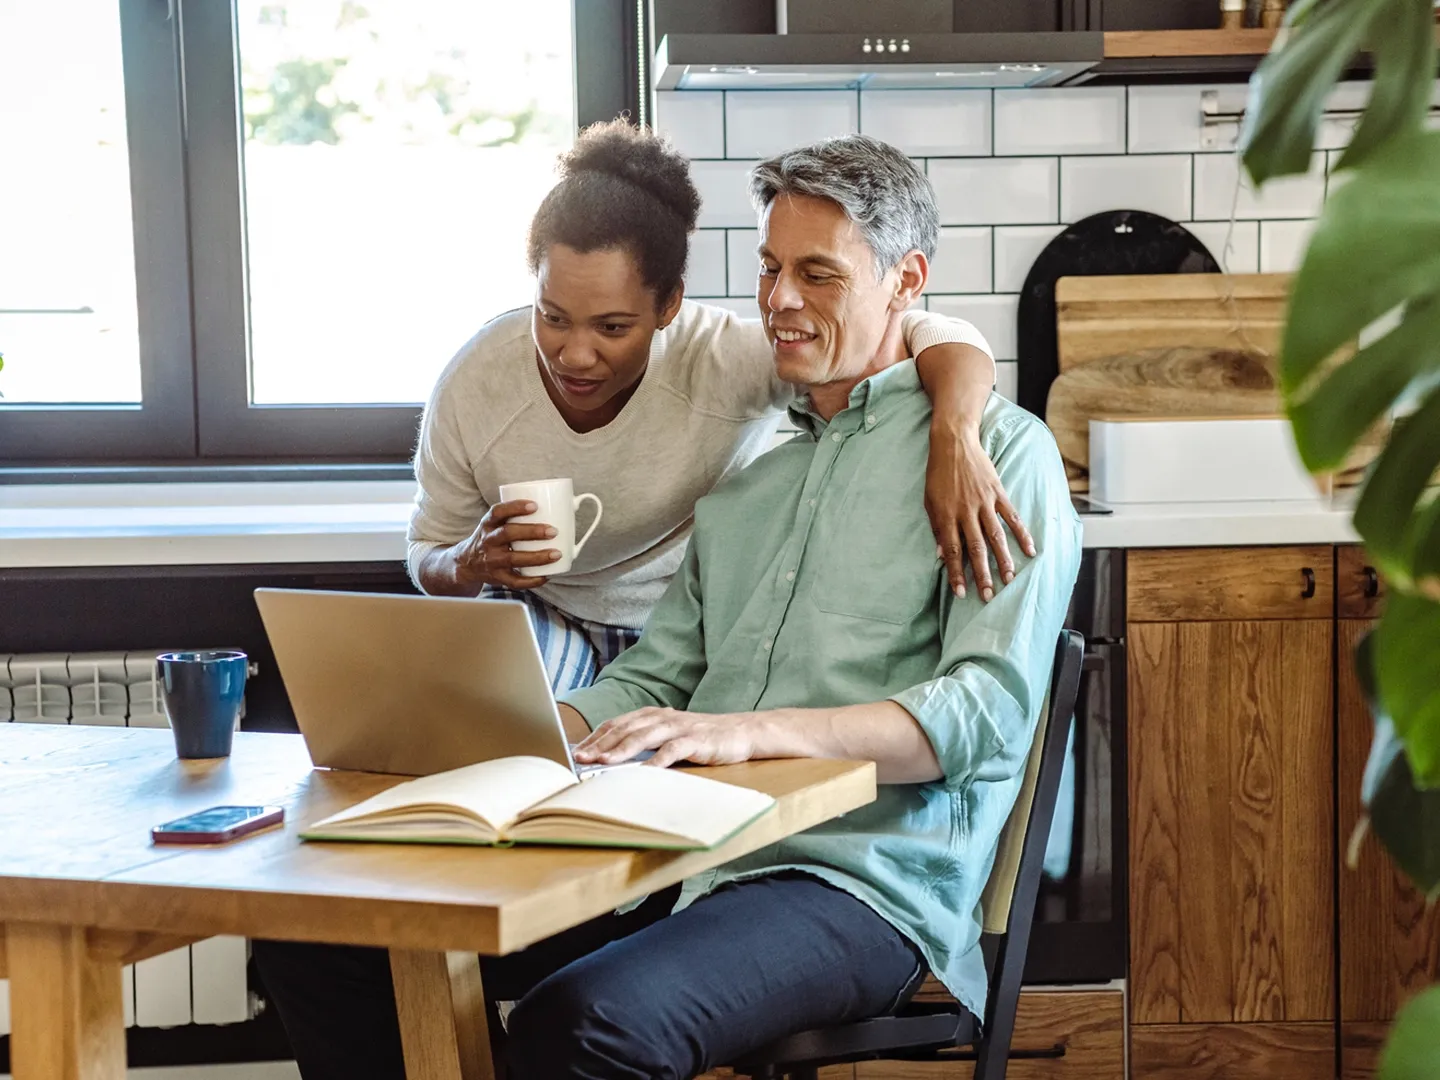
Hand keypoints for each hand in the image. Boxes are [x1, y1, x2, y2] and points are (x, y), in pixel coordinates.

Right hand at [449, 500, 560, 590]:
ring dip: (537, 557)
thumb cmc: (492, 538)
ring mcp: (491, 560)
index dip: (515, 507)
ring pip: (513, 558)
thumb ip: (516, 516)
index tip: (535, 505)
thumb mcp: (495, 524)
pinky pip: (515, 581)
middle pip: (508, 533)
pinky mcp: (497, 577)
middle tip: (553, 531)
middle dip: (532, 532)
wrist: (467, 563)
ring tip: (556, 554)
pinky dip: (531, 580)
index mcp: (488, 524)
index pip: (498, 512)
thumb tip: (562, 505)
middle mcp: (488, 541)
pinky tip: (546, 576)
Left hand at [573, 708, 759, 769]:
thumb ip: (644, 742)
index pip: (616, 723)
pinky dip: (655, 762)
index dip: (595, 737)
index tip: (576, 751)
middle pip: (625, 728)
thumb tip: (610, 758)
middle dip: (600, 743)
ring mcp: (679, 727)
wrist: (741, 732)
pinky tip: (642, 773)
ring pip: (643, 736)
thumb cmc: (701, 737)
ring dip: (621, 749)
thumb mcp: (668, 736)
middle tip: (580, 758)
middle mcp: (662, 717)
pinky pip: (671, 750)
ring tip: (603, 762)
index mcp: (652, 715)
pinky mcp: (696, 740)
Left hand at [924, 423, 1035, 601]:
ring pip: (996, 536)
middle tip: (988, 595)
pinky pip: (1012, 517)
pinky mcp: (998, 493)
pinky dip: (1022, 534)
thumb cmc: (938, 475)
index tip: (961, 593)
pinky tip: (1031, 550)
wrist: (953, 443)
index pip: (953, 551)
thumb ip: (937, 529)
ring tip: (1009, 579)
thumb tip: (942, 556)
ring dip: (1003, 560)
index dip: (957, 574)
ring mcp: (984, 503)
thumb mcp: (929, 502)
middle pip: (976, 549)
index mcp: (946, 516)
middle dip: (982, 574)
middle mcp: (966, 512)